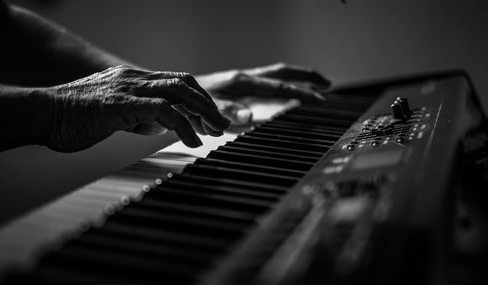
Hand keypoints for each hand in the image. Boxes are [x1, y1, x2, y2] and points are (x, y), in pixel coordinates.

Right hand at [38, 65, 228, 151]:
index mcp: (132, 79)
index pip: (177, 82)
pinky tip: (193, 142)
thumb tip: (162, 126)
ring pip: (179, 90)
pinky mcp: (122, 103)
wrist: (42, 114)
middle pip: (184, 82)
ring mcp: (128, 88)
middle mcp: (134, 78)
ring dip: (203, 111)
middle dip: (208, 104)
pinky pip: (163, 111)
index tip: (211, 119)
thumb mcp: (115, 115)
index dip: (198, 99)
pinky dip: (184, 126)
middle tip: (222, 124)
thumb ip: (139, 117)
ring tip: (216, 131)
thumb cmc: (73, 118)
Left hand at [196, 63, 329, 123]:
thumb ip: (227, 113)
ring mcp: (244, 82)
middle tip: (327, 84)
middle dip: (306, 77)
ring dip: (298, 81)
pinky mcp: (240, 88)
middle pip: (283, 73)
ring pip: (278, 77)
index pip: (278, 86)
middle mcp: (246, 78)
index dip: (300, 92)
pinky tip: (289, 97)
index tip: (319, 98)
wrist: (177, 94)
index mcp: (242, 82)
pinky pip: (269, 85)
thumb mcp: (206, 108)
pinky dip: (284, 88)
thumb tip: (249, 117)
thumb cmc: (189, 101)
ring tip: (317, 87)